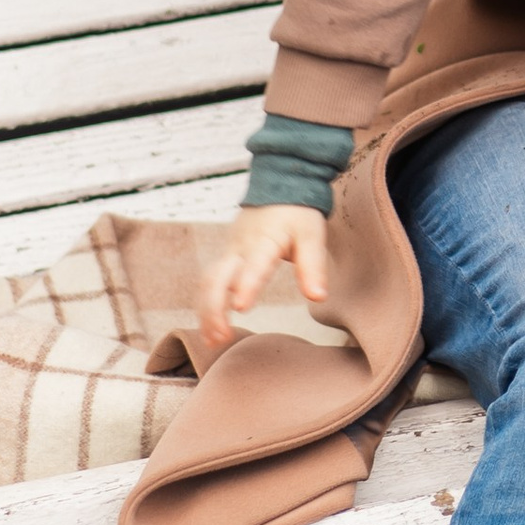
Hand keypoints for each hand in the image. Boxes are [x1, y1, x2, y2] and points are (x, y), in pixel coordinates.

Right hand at [200, 203, 327, 350]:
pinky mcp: (226, 256)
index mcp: (263, 241)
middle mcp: (239, 248)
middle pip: (216, 279)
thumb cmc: (298, 213)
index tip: (240, 307)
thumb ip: (313, 266)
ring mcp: (229, 251)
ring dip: (207, 312)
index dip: (245, 285)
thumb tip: (318, 297)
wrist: (280, 183)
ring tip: (213, 341)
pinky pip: (208, 281)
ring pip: (208, 282)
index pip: (253, 265)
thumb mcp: (312, 235)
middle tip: (223, 337)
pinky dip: (206, 304)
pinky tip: (212, 327)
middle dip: (215, 309)